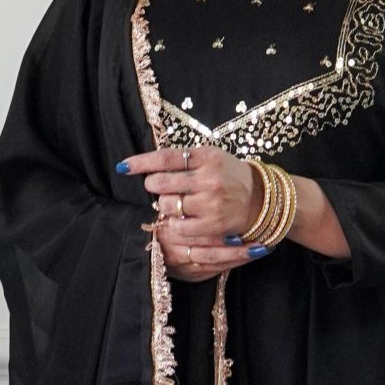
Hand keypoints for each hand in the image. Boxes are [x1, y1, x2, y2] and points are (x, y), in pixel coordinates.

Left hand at [118, 144, 267, 281]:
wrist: (261, 199)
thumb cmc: (229, 176)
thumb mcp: (211, 158)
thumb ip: (185, 159)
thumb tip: (150, 165)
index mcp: (206, 157)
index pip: (166, 158)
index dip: (141, 162)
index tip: (123, 166)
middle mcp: (209, 179)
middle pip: (161, 183)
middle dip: (153, 186)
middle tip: (158, 188)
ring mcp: (211, 203)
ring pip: (168, 206)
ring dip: (165, 206)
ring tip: (175, 204)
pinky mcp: (213, 225)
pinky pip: (179, 227)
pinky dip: (174, 224)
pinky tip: (180, 219)